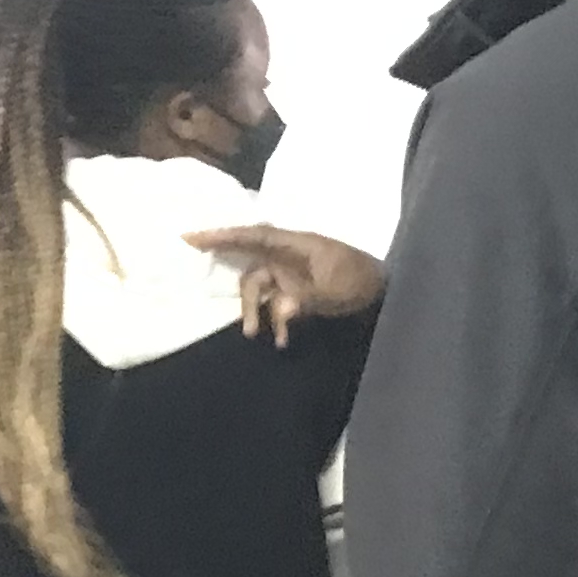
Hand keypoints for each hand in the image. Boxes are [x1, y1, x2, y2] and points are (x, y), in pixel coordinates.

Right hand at [188, 225, 385, 346]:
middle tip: (196, 261)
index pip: (254, 236)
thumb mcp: (337, 293)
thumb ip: (307, 301)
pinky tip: (281, 341)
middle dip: (229, 271)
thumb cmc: (362, 282)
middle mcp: (287, 255)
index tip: (193, 236)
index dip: (224, 235)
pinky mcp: (295, 291)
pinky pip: (273, 304)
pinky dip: (274, 321)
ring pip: (258, 288)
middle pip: (249, 260)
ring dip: (254, 311)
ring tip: (256, 335)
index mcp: (296, 244)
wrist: (384, 291)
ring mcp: (290, 273)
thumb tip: (280, 311)